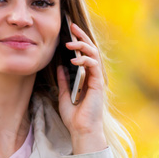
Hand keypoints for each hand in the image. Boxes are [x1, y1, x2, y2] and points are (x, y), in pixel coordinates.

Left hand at [56, 21, 107, 150]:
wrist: (82, 130)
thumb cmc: (75, 117)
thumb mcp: (65, 95)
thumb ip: (64, 80)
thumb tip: (60, 66)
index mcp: (86, 77)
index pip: (84, 54)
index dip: (78, 41)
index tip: (69, 30)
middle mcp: (93, 76)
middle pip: (91, 50)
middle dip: (82, 36)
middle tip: (72, 26)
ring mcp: (97, 79)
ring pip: (93, 55)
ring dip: (82, 46)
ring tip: (70, 42)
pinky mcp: (98, 84)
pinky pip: (94, 66)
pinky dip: (85, 60)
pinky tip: (74, 59)